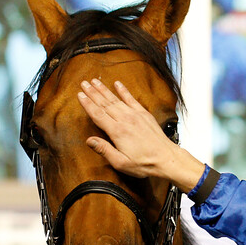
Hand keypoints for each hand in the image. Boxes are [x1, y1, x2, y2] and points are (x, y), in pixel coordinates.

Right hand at [78, 79, 205, 191]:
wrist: (166, 159)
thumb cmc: (144, 163)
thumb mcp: (121, 162)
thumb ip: (104, 150)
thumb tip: (89, 140)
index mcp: (117, 131)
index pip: (98, 114)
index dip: (87, 104)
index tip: (79, 95)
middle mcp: (125, 120)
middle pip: (104, 103)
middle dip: (92, 93)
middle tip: (83, 83)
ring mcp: (136, 115)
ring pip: (116, 99)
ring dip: (104, 90)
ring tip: (95, 81)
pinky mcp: (144, 114)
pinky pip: (131, 99)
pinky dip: (124, 91)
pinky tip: (118, 84)